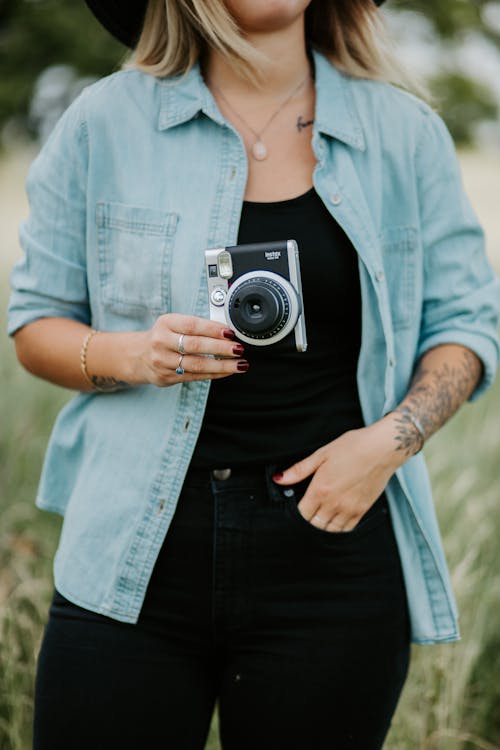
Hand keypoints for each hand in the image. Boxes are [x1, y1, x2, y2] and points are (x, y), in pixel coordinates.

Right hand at [131, 313, 249, 386]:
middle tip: (239, 349)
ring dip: (222, 365)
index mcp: (166, 323)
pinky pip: (195, 376)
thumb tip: (226, 332)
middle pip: (195, 346)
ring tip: (239, 364)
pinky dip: (214, 374)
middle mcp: (162, 342)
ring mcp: (163, 361)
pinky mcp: (167, 377)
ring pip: (197, 365)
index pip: (192, 325)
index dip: (213, 329)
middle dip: (221, 348)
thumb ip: (196, 327)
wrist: (138, 356)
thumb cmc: (164, 337)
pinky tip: (227, 371)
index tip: (230, 333)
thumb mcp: (173, 324)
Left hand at [272, 418, 403, 531]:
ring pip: (330, 531)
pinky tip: (335, 520)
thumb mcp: (322, 454)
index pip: (302, 514)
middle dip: (308, 521)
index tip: (297, 507)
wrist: (382, 449)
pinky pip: (347, 529)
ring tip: (320, 518)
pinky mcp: (362, 510)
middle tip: (308, 513)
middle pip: (314, 525)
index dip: (297, 513)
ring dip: (323, 527)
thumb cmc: (352, 447)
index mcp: (320, 490)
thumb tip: (279, 478)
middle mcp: (334, 504)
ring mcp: (349, 509)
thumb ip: (299, 470)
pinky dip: (338, 529)